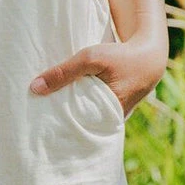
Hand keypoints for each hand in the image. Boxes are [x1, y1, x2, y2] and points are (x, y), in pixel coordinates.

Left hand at [29, 32, 167, 119]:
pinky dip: (80, 107)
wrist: (150, 55)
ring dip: (70, 114)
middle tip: (36, 123)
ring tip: (44, 114)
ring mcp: (113, 115)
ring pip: (86, 118)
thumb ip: (64, 72)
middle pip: (79, 126)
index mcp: (107, 116)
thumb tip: (34, 88)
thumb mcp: (91, 58)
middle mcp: (110, 121)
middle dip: (61, 124)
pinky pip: (92, 111)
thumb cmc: (121, 56)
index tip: (37, 129)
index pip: (76, 129)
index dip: (58, 129)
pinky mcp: (112, 107)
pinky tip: (62, 103)